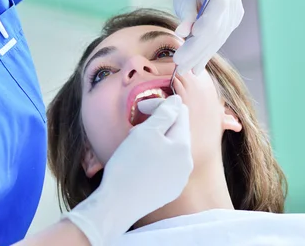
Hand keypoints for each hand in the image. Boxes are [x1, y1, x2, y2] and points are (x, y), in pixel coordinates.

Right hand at [63, 95, 192, 245]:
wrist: (118, 203)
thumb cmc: (129, 165)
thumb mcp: (145, 132)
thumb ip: (164, 113)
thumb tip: (177, 101)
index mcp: (183, 146)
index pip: (179, 113)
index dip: (159, 106)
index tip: (140, 109)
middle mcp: (186, 163)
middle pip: (175, 131)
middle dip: (157, 125)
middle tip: (134, 129)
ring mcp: (179, 179)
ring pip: (170, 149)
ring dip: (155, 142)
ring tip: (135, 147)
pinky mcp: (169, 191)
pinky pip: (165, 167)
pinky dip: (154, 159)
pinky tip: (138, 165)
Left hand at [164, 0, 243, 74]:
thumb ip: (186, 13)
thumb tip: (183, 33)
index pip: (218, 7)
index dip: (207, 22)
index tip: (193, 36)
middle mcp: (232, 0)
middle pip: (216, 28)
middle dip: (197, 49)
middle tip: (179, 65)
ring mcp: (234, 13)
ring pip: (217, 38)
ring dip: (200, 56)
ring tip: (184, 70)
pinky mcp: (232, 23)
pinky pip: (217, 41)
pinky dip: (205, 54)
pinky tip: (195, 67)